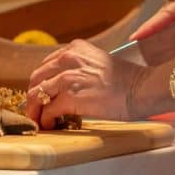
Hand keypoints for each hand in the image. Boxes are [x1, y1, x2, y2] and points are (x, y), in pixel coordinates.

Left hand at [26, 39, 148, 129]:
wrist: (142, 88)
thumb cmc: (127, 80)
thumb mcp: (99, 63)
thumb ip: (81, 68)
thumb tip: (67, 86)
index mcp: (75, 49)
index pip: (46, 65)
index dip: (41, 82)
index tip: (42, 94)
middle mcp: (68, 59)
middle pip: (36, 78)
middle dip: (33, 97)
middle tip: (36, 110)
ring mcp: (67, 77)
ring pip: (36, 95)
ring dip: (35, 110)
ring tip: (40, 120)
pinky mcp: (70, 97)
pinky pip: (48, 110)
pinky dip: (46, 120)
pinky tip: (51, 125)